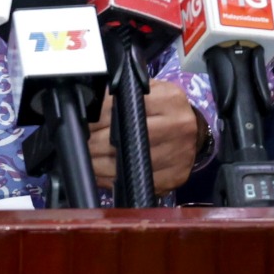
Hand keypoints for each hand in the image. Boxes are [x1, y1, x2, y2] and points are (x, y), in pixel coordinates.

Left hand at [89, 76, 203, 192]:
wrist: (194, 131)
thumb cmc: (164, 109)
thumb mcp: (149, 91)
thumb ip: (123, 95)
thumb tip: (87, 109)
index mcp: (169, 99)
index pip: (123, 108)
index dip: (97, 119)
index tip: (81, 125)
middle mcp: (177, 126)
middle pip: (125, 138)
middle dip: (95, 143)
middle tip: (79, 145)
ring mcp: (179, 154)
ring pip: (129, 163)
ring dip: (100, 164)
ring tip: (86, 159)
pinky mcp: (176, 177)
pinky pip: (137, 182)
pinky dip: (113, 180)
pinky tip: (101, 174)